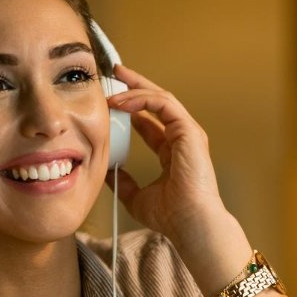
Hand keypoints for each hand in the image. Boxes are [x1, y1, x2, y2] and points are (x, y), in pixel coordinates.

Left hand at [104, 65, 228, 245]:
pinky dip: (142, 98)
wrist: (190, 223)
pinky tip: (123, 101)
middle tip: (114, 73)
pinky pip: (164, 104)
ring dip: (135, 89)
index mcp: (172, 153)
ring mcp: (188, 133)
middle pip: (157, 103)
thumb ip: (123, 183)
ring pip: (161, 98)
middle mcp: (182, 139)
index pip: (149, 122)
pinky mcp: (189, 131)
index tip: (110, 100)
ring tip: (113, 85)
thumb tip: (107, 172)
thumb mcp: (136, 197)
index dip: (131, 108)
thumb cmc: (171, 216)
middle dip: (135, 85)